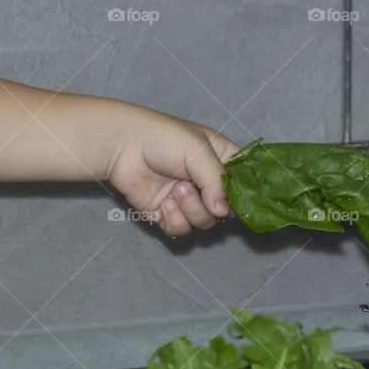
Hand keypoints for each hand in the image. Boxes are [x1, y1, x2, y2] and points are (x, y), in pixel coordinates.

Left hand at [107, 113, 238, 236]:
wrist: (122, 146)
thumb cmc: (163, 138)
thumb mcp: (198, 152)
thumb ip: (217, 182)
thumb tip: (223, 212)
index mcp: (223, 161)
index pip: (246, 183)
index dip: (245, 195)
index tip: (237, 199)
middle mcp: (208, 183)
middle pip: (227, 211)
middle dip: (212, 204)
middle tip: (195, 188)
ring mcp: (189, 200)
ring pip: (205, 223)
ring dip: (190, 209)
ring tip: (175, 190)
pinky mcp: (168, 214)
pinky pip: (182, 230)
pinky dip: (174, 220)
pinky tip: (163, 203)